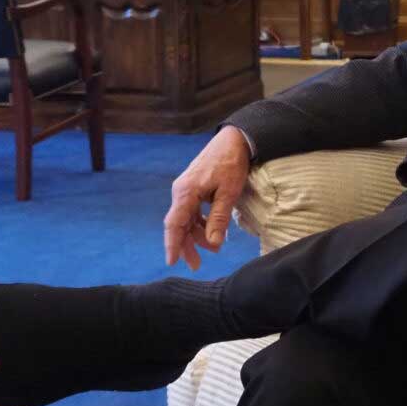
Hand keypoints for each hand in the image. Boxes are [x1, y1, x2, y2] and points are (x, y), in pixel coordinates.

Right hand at [163, 126, 250, 270]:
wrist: (234, 140)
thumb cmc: (231, 164)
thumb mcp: (228, 193)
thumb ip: (219, 218)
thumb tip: (213, 242)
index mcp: (186, 192)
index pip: (174, 223)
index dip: (172, 244)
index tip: (172, 261)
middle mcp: (181, 192)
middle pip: (178, 224)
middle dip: (186, 245)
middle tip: (196, 264)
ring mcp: (186, 190)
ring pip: (186, 219)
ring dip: (197, 235)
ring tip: (213, 248)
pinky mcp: (193, 189)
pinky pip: (192, 211)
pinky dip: (201, 223)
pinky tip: (212, 231)